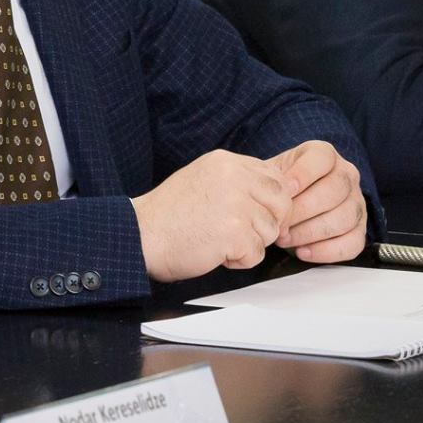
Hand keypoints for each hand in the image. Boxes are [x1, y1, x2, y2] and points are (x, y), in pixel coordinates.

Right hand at [131, 149, 291, 282]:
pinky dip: (239, 261)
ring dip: (251, 243)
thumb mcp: (203, 178)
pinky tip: (216, 252)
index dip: (271, 202)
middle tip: (243, 233)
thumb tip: (270, 193)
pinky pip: (257, 254)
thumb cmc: (168, 214)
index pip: (274, 177)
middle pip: (281, 202)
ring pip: (271, 231)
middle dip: (269, 223)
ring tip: (220, 240)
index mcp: (227, 162)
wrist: (141, 235)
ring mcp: (237, 204)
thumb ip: (236, 180)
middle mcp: (235, 177)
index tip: (257, 215)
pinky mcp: (235, 232)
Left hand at [266, 139, 367, 262]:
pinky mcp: (360, 229)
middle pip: (333, 191)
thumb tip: (266, 197)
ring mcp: (356, 202)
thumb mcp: (273, 174)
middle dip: (302, 211)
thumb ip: (271, 180)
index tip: (284, 190)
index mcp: (325, 155)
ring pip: (343, 219)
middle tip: (279, 224)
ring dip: (309, 233)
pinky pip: (351, 244)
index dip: (303, 174)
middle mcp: (346, 175)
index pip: (322, 158)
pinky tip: (302, 251)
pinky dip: (325, 251)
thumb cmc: (280, 188)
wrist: (289, 203)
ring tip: (285, 239)